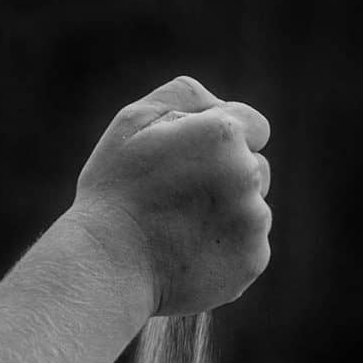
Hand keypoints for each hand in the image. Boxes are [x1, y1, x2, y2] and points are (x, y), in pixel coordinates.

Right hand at [70, 76, 271, 315]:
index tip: (193, 158)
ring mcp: (253, 220)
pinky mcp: (253, 259)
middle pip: (256, 167)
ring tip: (180, 228)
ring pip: (253, 208)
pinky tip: (189, 253)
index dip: (221, 140)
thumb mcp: (131, 123)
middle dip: (227, 176)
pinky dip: (225, 249)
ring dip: (228, 213)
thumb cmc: (114, 192)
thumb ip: (184, 95)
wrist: (106, 266)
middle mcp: (247, 173)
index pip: (254, 125)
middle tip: (177, 197)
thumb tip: (220, 104)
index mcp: (222, 133)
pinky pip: (249, 246)